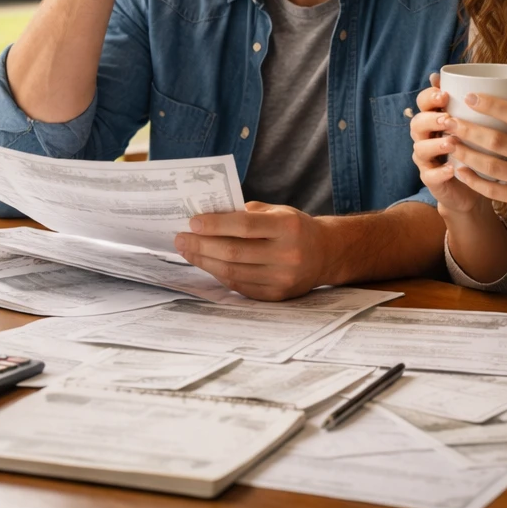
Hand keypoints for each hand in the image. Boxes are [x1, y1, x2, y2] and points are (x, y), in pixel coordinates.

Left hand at [174, 202, 327, 300]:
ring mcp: (282, 278)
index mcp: (287, 227)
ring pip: (233, 272)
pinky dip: (219, 274)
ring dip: (204, 261)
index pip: (244, 226)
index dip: (215, 224)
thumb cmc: (294, 227)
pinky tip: (207, 263)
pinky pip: (239, 286)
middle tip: (181, 238)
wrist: (326, 254)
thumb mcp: (277, 211)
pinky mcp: (276, 295)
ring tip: (188, 251)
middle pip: (234, 252)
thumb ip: (246, 213)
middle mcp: (287, 254)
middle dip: (202, 245)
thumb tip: (208, 216)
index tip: (192, 222)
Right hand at [410, 73, 486, 214]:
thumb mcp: (491, 126)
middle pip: (417, 122)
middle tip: (448, 118)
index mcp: (438, 117)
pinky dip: (440, 172)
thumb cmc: (485, 152)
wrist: (473, 188)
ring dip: (435, 144)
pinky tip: (453, 170)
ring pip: (420, 148)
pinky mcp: (432, 180)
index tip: (446, 93)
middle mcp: (428, 136)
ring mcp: (428, 159)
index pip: (424, 101)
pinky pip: (430, 176)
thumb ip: (500, 105)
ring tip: (451, 143)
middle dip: (430, 118)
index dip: (430, 96)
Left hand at [437, 70, 506, 230]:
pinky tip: (458, 170)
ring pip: (491, 166)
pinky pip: (495, 190)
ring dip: (465, 154)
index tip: (469, 96)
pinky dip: (474, 181)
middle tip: (447, 119)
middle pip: (497, 141)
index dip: (490, 104)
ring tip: (446, 142)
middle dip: (468, 129)